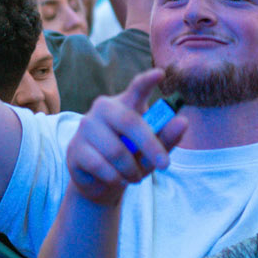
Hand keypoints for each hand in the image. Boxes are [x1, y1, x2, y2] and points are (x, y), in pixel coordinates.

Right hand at [65, 69, 187, 204]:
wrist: (101, 183)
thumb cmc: (130, 160)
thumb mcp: (151, 152)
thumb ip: (166, 138)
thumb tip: (182, 122)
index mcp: (126, 104)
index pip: (136, 88)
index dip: (147, 81)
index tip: (160, 74)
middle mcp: (103, 109)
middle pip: (130, 122)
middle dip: (151, 146)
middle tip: (165, 164)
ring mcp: (86, 127)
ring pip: (116, 151)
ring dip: (131, 170)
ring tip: (134, 177)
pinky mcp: (74, 148)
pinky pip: (100, 165)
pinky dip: (115, 178)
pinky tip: (116, 179)